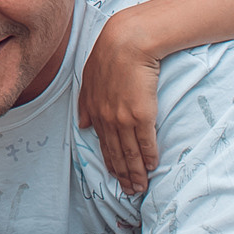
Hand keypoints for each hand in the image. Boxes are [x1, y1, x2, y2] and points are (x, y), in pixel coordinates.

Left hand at [76, 14, 161, 195]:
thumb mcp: (88, 78)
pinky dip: (149, 157)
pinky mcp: (142, 115)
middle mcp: (107, 119)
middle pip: (117, 154)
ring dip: (136, 172)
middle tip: (131, 191)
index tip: (116, 178)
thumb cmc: (109, 55)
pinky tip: (152, 167)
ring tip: (141, 186)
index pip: (104, 145)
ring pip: (131, 153)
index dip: (111, 164)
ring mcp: (124, 119)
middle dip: (124, 175)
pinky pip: (146, 142)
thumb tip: (81, 124)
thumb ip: (85, 103)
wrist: (127, 42)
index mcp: (94, 111)